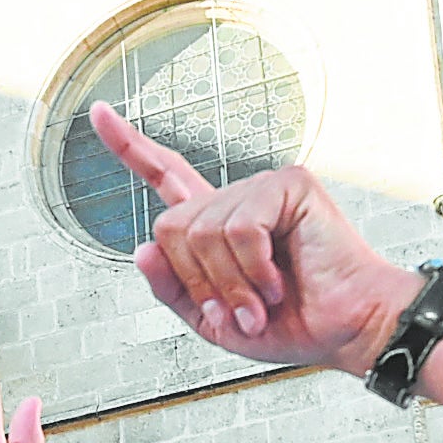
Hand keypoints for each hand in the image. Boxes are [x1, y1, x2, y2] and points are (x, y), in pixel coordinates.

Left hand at [89, 103, 418, 372]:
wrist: (345, 330)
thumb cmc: (291, 325)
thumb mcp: (213, 320)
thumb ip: (172, 288)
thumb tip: (141, 248)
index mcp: (216, 224)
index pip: (166, 176)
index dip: (128, 146)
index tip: (98, 113)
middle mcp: (236, 199)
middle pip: (171, 229)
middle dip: (198, 281)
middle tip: (239, 309)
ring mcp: (262, 187)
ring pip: (202, 233)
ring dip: (229, 283)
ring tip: (263, 302)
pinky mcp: (289, 184)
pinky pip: (239, 228)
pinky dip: (253, 268)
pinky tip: (278, 281)